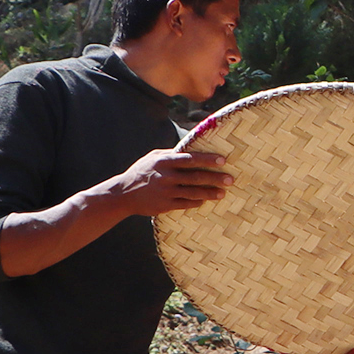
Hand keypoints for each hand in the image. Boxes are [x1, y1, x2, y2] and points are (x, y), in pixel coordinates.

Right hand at [100, 147, 231, 215]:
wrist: (123, 194)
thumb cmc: (141, 172)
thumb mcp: (153, 157)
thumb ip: (171, 153)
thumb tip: (192, 148)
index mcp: (164, 161)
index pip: (190, 159)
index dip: (207, 159)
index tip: (223, 160)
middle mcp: (166, 176)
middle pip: (195, 177)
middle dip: (215, 178)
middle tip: (230, 179)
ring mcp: (166, 192)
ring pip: (193, 192)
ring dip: (210, 193)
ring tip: (223, 193)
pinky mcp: (165, 205)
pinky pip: (186, 204)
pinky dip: (197, 202)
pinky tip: (206, 200)